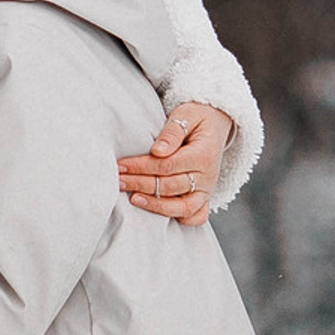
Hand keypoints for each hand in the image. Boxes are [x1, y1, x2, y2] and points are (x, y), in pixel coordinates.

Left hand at [118, 102, 230, 225]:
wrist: (216, 123)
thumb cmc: (196, 118)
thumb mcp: (186, 115)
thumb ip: (172, 132)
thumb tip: (158, 151)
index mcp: (203, 155)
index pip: (168, 166)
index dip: (142, 167)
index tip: (121, 166)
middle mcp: (207, 176)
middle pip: (170, 186)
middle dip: (141, 184)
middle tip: (119, 181)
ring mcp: (206, 189)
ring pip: (181, 206)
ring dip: (155, 205)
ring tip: (132, 199)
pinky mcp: (204, 197)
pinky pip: (196, 216)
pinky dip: (180, 219)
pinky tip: (158, 214)